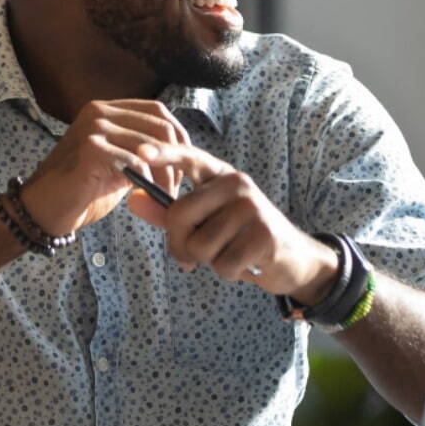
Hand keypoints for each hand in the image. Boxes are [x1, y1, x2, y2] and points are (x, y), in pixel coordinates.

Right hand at [20, 100, 187, 234]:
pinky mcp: (91, 148)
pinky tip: (144, 196)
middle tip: (175, 188)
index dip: (179, 136)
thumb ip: (141, 151)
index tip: (185, 164)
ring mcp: (94, 128)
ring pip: (151, 146)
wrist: (44, 210)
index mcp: (106, 109)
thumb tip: (177, 152)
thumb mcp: (118, 163)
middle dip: (176, 159)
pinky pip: (135, 161)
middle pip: (160, 126)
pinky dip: (147, 182)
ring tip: (163, 197)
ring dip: (164, 175)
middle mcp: (99, 111)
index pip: (157, 111)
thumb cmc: (82, 190)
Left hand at [126, 143, 338, 302]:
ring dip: (209, 262)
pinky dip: (228, 272)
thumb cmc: (241, 238)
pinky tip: (245, 264)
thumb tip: (132, 200)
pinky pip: (223, 263)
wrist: (292, 259)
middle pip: (180, 215)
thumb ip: (168, 213)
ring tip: (229, 254)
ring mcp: (252, 206)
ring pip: (200, 245)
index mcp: (220, 175)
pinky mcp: (265, 234)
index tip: (140, 152)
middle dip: (179, 245)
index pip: (189, 157)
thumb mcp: (205, 222)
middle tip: (194, 256)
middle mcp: (236, 183)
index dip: (164, 154)